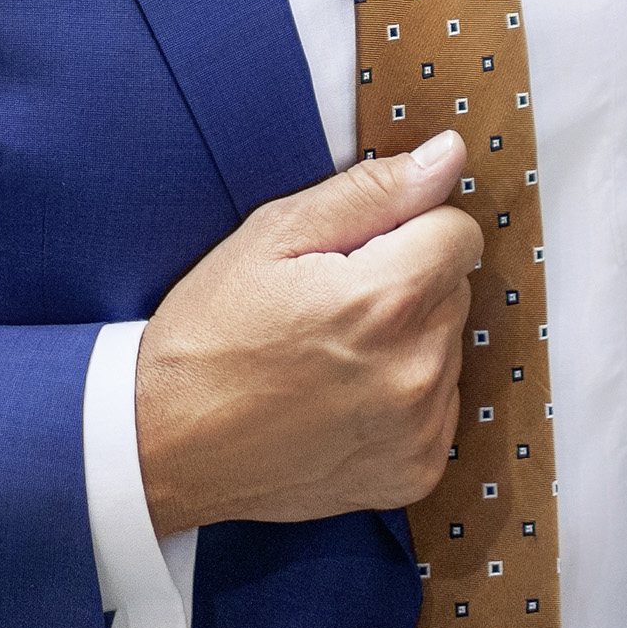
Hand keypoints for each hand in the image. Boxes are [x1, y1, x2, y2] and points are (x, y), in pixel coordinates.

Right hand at [134, 131, 483, 534]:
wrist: (166, 445)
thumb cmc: (210, 335)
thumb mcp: (274, 236)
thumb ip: (372, 191)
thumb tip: (448, 156)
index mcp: (385, 300)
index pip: (460, 233)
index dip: (410, 229)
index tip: (362, 251)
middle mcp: (415, 368)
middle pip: (455, 289)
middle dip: (408, 284)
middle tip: (333, 306)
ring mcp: (419, 429)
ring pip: (448, 348)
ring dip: (408, 342)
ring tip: (332, 357)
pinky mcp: (416, 471)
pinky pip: (440, 407)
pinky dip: (404, 398)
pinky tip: (344, 400)